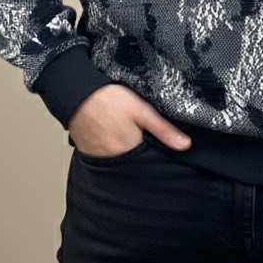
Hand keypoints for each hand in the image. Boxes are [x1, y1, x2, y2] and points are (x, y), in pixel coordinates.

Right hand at [67, 83, 191, 156]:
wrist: (76, 94)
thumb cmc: (109, 100)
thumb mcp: (141, 110)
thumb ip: (163, 129)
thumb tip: (186, 146)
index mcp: (131, 152)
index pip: (151, 166)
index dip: (159, 160)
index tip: (167, 157)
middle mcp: (115, 162)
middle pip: (136, 167)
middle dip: (145, 161)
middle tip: (148, 146)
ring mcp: (101, 160)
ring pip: (122, 165)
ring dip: (130, 159)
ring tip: (133, 144)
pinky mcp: (90, 155)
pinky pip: (108, 161)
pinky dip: (115, 155)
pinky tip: (117, 142)